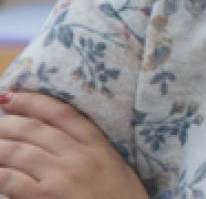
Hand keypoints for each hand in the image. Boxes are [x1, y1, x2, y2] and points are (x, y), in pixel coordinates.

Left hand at [0, 91, 146, 198]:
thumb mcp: (117, 168)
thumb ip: (93, 150)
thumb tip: (61, 138)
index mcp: (98, 146)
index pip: (61, 113)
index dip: (32, 101)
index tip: (11, 95)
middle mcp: (78, 156)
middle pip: (34, 129)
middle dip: (6, 122)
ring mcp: (60, 177)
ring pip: (17, 151)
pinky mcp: (45, 197)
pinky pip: (11, 180)